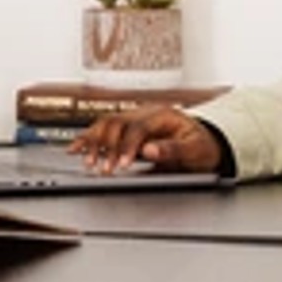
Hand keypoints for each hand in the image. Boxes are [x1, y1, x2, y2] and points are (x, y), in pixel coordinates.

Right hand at [71, 108, 222, 173]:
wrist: (205, 143)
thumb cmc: (201, 146)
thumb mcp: (195, 149)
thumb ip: (173, 149)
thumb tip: (150, 149)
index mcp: (163, 116)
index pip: (138, 127)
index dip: (127, 146)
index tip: (121, 164)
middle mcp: (146, 113)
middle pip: (117, 123)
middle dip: (107, 146)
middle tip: (103, 168)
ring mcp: (135, 119)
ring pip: (106, 124)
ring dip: (94, 141)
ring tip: (85, 159)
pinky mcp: (127, 129)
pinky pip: (104, 129)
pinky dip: (89, 138)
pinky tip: (76, 147)